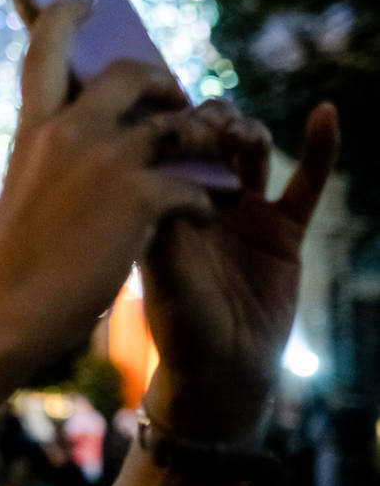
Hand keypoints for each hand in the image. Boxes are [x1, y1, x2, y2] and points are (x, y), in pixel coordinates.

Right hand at [0, 0, 226, 368]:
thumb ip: (56, 158)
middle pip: (132, 72)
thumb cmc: (16, 263)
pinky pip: (196, 181)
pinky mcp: (140, 195)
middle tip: (177, 103)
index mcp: (34, 129)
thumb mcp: (27, 191)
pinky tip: (202, 216)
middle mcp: (69, 132)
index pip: (45, 47)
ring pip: (181, 123)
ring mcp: (106, 160)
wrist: (8, 310)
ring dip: (204, 140)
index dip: (68, 13)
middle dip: (164, 81)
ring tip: (212, 162)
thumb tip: (96, 141)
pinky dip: (206, 199)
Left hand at [141, 102, 339, 440]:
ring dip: (248, 132)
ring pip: (249, 153)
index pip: (163, 148)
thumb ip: (163, 219)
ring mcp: (243, 212)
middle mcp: (197, 201)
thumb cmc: (180, 325)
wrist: (222, 370)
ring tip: (245, 137)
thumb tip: (161, 165)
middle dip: (210, 123)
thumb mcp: (163, 269)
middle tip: (215, 129)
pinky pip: (305, 182)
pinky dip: (320, 149)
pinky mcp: (283, 228)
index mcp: (159, 205)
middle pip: (205, 139)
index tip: (179, 124)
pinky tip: (326, 114)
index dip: (173, 128)